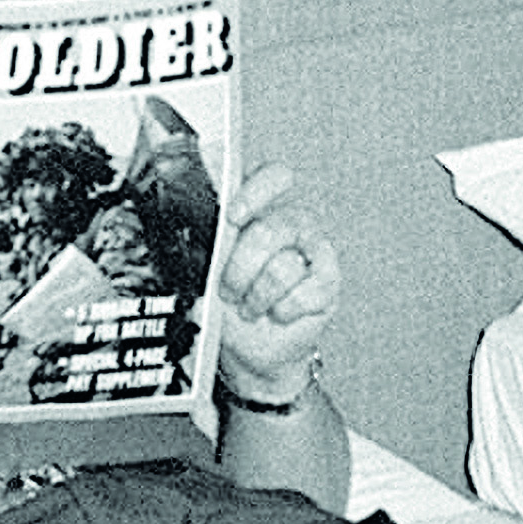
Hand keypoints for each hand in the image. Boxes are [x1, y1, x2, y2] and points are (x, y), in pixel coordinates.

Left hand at [208, 162, 340, 402]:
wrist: (250, 347)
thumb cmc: (228, 301)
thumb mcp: (207, 271)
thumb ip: (205, 246)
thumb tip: (193, 242)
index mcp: (259, 208)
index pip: (274, 176)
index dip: (258, 190)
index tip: (234, 217)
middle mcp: (291, 221)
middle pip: (273, 228)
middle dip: (241, 268)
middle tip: (228, 290)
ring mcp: (314, 249)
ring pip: (284, 267)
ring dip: (258, 297)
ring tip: (250, 308)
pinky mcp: (329, 279)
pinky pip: (305, 293)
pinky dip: (283, 311)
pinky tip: (277, 314)